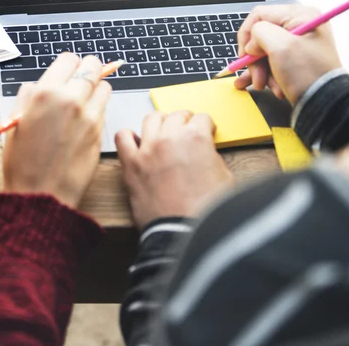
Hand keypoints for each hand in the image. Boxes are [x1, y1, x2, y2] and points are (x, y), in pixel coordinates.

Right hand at [3, 53, 111, 207]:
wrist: (42, 195)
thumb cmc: (23, 162)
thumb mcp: (15, 123)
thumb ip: (28, 97)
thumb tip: (39, 85)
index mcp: (46, 93)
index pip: (69, 59)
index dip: (68, 64)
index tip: (67, 71)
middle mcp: (71, 99)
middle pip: (92, 66)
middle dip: (87, 69)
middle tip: (81, 79)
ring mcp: (89, 115)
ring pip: (104, 85)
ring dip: (96, 88)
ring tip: (84, 99)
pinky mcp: (101, 130)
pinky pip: (105, 108)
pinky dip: (99, 107)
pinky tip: (86, 119)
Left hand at [115, 111, 232, 228]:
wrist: (184, 234)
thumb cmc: (206, 212)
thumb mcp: (225, 178)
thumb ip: (212, 157)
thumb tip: (205, 152)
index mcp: (196, 138)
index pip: (201, 118)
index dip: (205, 126)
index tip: (205, 131)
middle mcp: (170, 138)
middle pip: (177, 115)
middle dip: (185, 121)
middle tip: (187, 130)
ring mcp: (148, 149)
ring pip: (151, 119)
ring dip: (160, 122)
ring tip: (164, 132)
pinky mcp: (131, 164)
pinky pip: (122, 137)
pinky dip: (128, 136)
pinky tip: (137, 143)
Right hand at [234, 5, 341, 105]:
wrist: (326, 104)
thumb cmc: (307, 73)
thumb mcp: (280, 47)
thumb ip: (259, 34)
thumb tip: (252, 44)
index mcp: (299, 16)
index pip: (259, 15)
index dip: (247, 35)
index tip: (244, 55)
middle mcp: (299, 26)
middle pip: (261, 36)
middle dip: (255, 59)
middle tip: (257, 77)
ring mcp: (297, 44)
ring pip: (264, 52)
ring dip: (260, 70)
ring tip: (264, 85)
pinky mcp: (296, 60)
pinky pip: (272, 62)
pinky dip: (266, 75)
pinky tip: (263, 86)